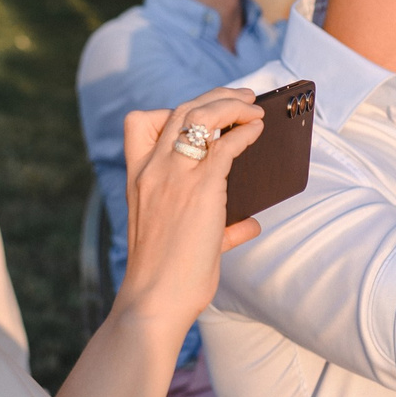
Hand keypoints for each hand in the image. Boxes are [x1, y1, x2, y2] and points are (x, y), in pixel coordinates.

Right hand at [107, 88, 264, 339]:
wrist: (155, 299)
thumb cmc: (164, 277)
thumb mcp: (178, 239)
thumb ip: (217, 227)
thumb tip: (250, 224)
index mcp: (137, 177)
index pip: (140, 122)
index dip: (170, 110)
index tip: (196, 115)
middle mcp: (153, 169)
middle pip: (181, 109)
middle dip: (215, 97)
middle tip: (241, 98)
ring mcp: (175, 176)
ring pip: (202, 116)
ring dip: (232, 105)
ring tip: (253, 108)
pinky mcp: (201, 188)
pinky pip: (226, 144)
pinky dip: (244, 131)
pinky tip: (257, 131)